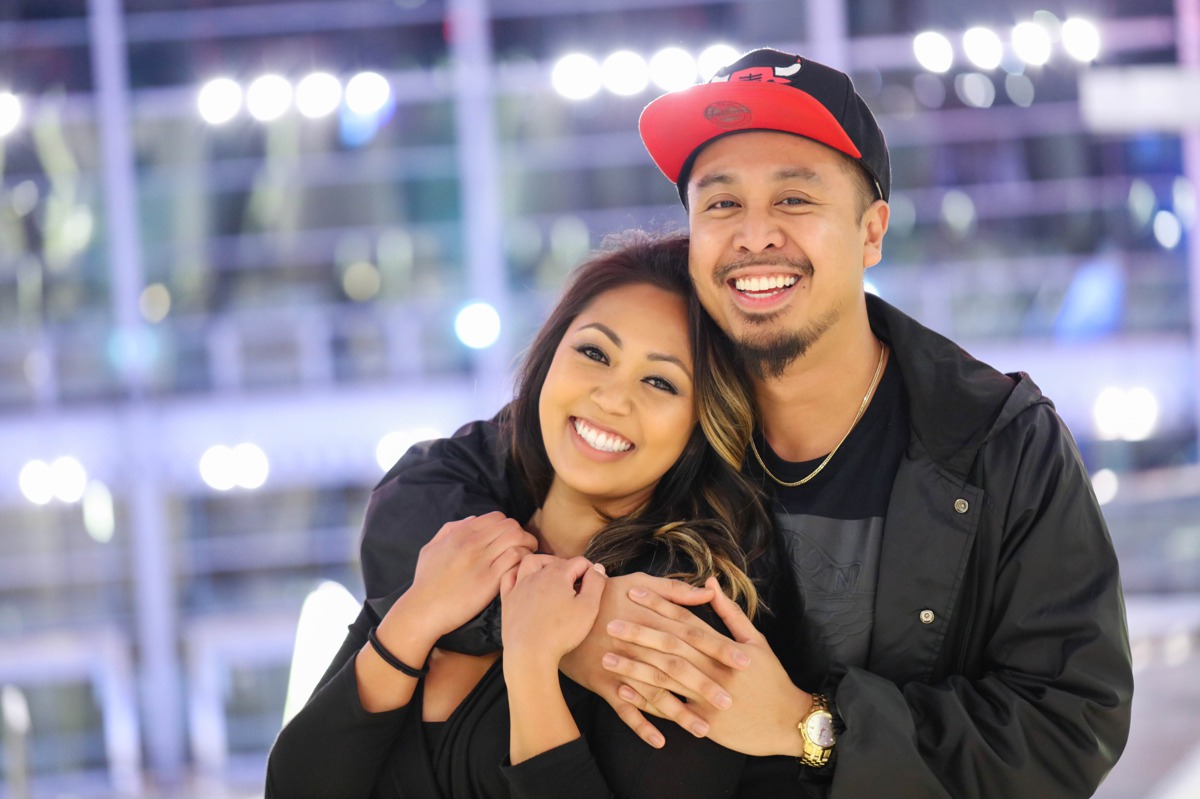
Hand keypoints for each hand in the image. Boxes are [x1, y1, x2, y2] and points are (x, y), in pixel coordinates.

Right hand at [399, 512, 537, 641]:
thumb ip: (450, 530)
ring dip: (527, 545)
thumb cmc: (426, 581)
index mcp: (460, 534)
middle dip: (521, 534)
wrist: (424, 609)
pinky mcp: (490, 580)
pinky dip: (523, 560)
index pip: (497, 517)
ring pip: (517, 538)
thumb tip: (472, 520)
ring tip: (526, 556)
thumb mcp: (431, 548)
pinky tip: (519, 570)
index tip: (509, 539)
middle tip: (523, 547)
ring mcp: (482, 561)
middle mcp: (472, 543)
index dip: (507, 526)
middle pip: (511, 525)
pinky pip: (515, 558)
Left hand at [501, 555, 604, 667]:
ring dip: (544, 563)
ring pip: (531, 562)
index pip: (579, 562)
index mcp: (557, 574)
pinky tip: (526, 581)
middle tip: (578, 583)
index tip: (596, 583)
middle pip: (556, 561)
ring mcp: (519, 586)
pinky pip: (510, 577)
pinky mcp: (508, 600)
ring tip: (553, 574)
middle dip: (570, 567)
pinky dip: (518, 573)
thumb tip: (597, 568)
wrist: (530, 653)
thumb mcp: (589, 607)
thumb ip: (596, 583)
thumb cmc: (561, 632)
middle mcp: (536, 575)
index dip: (591, 570)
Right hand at [559, 572, 717, 747]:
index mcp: (652, 619)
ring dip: (679, 713)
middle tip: (731, 703)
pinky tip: (660, 740)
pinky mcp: (603, 684)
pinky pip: (624, 709)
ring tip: (704, 729)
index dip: (719, 648)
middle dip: (705, 686)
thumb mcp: (637, 582)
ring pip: (654, 694)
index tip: (744, 662)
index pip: (693, 635)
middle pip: (678, 668)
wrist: (556, 613)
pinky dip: (640, 725)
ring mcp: (620, 667)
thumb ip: (674, 590)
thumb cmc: (602, 593)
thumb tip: (707, 592)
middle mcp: (639, 645)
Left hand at [602, 576, 809, 756]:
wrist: (788, 722)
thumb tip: (709, 582)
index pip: (687, 620)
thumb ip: (730, 613)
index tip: (634, 592)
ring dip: (635, 667)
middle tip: (609, 622)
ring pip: (666, 679)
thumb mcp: (756, 641)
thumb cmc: (772, 678)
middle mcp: (715, 670)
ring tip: (608, 655)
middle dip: (639, 633)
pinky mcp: (705, 723)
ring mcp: (709, 698)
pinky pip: (670, 711)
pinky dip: (645, 702)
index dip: (659, 605)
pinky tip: (623, 691)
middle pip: (671, 648)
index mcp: (725, 648)